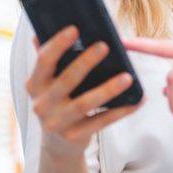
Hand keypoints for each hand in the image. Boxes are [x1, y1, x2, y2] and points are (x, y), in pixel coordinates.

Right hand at [26, 26, 140, 158]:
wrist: (57, 144)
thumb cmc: (57, 101)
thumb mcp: (47, 82)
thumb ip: (48, 58)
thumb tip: (42, 30)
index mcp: (35, 84)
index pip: (44, 60)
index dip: (58, 44)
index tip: (75, 28)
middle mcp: (42, 103)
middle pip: (67, 79)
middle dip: (86, 62)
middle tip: (105, 46)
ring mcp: (57, 122)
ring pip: (86, 102)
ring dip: (108, 89)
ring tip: (128, 76)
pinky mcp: (75, 136)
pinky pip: (102, 121)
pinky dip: (121, 110)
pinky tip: (136, 101)